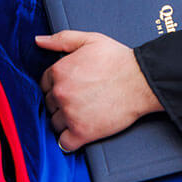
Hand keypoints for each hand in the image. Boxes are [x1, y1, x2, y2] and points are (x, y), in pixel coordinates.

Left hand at [36, 31, 162, 151]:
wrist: (142, 81)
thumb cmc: (119, 60)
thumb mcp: (90, 40)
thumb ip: (61, 39)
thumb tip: (39, 41)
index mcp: (59, 71)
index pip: (45, 84)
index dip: (57, 85)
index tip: (71, 87)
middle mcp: (61, 93)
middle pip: (49, 104)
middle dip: (61, 103)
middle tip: (79, 99)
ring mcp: (70, 114)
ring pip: (55, 123)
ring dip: (65, 121)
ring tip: (82, 114)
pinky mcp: (82, 132)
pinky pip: (64, 143)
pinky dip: (70, 140)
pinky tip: (79, 132)